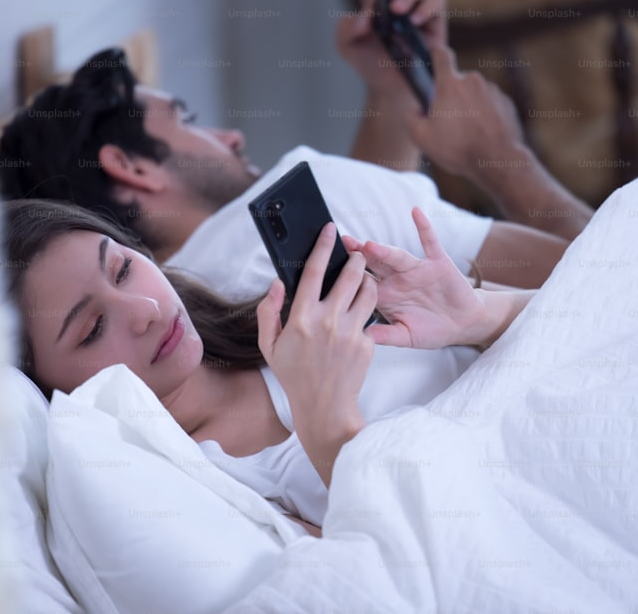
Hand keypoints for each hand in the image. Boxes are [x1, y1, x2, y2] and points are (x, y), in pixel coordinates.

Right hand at [257, 223, 375, 485]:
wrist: (324, 407)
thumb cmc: (294, 375)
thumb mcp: (270, 345)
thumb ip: (268, 312)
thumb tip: (277, 283)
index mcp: (301, 318)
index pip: (314, 271)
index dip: (323, 246)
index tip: (330, 229)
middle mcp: (328, 321)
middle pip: (350, 275)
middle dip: (355, 259)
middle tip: (356, 253)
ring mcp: (351, 332)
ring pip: (368, 292)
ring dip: (367, 281)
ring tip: (362, 281)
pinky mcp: (367, 343)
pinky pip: (369, 319)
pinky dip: (365, 314)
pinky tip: (357, 320)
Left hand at [336, 0, 446, 104]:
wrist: (388, 88)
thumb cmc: (368, 62)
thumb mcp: (347, 47)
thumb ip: (347, 27)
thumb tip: (365, 14)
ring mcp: (419, 7)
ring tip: (397, 11)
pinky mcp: (435, 21)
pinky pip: (438, 1)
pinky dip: (427, 6)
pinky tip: (414, 21)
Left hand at [343, 207, 484, 349]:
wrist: (462, 324)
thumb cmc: (432, 331)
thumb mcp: (407, 336)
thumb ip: (387, 335)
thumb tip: (363, 337)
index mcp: (386, 296)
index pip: (362, 285)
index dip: (348, 279)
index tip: (329, 271)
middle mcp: (397, 279)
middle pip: (374, 264)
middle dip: (358, 256)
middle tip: (342, 246)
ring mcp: (416, 269)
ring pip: (396, 256)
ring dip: (384, 249)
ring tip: (368, 244)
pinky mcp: (437, 262)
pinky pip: (429, 242)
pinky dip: (423, 227)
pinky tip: (415, 212)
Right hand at [405, 45, 525, 178]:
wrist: (497, 161)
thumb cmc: (458, 149)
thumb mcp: (421, 138)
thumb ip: (411, 118)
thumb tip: (415, 111)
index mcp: (450, 84)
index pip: (441, 54)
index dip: (435, 54)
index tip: (433, 58)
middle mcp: (473, 81)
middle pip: (457, 82)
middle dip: (452, 97)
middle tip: (448, 121)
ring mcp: (493, 91)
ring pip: (475, 94)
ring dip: (470, 107)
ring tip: (467, 132)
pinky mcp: (507, 103)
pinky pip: (491, 104)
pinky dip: (485, 115)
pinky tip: (482, 134)